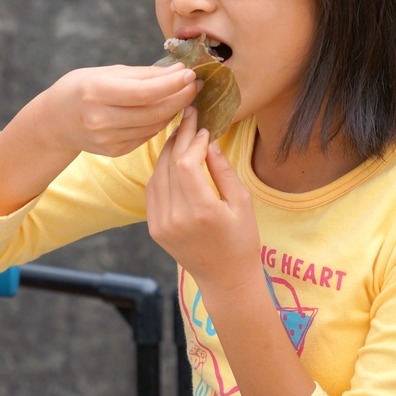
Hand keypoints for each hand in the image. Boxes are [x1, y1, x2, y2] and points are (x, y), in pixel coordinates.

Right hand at [32, 63, 200, 158]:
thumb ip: (144, 74)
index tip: (191, 74)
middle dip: (181, 97)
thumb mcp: (106, 73)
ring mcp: (107, 139)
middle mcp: (100, 119)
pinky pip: (148, 135)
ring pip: (155, 125)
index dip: (172, 84)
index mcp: (95, 93)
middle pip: (154, 111)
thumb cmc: (82, 88)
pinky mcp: (115, 151)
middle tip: (196, 84)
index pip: (145, 92)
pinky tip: (168, 109)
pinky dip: (162, 121)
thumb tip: (179, 71)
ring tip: (186, 94)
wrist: (54, 122)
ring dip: (175, 109)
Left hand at [145, 107, 261, 288]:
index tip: (205, 125)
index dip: (194, 139)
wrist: (225, 278)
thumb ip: (223, 171)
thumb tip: (209, 141)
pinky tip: (172, 158)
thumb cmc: (242, 240)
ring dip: (168, 151)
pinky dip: (161, 170)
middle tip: (190, 117)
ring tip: (181, 133)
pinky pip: (152, 190)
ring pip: (157, 175)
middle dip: (180, 138)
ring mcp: (161, 225)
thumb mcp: (242, 203)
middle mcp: (176, 218)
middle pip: (169, 166)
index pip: (187, 163)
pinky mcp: (154, 228)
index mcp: (202, 212)